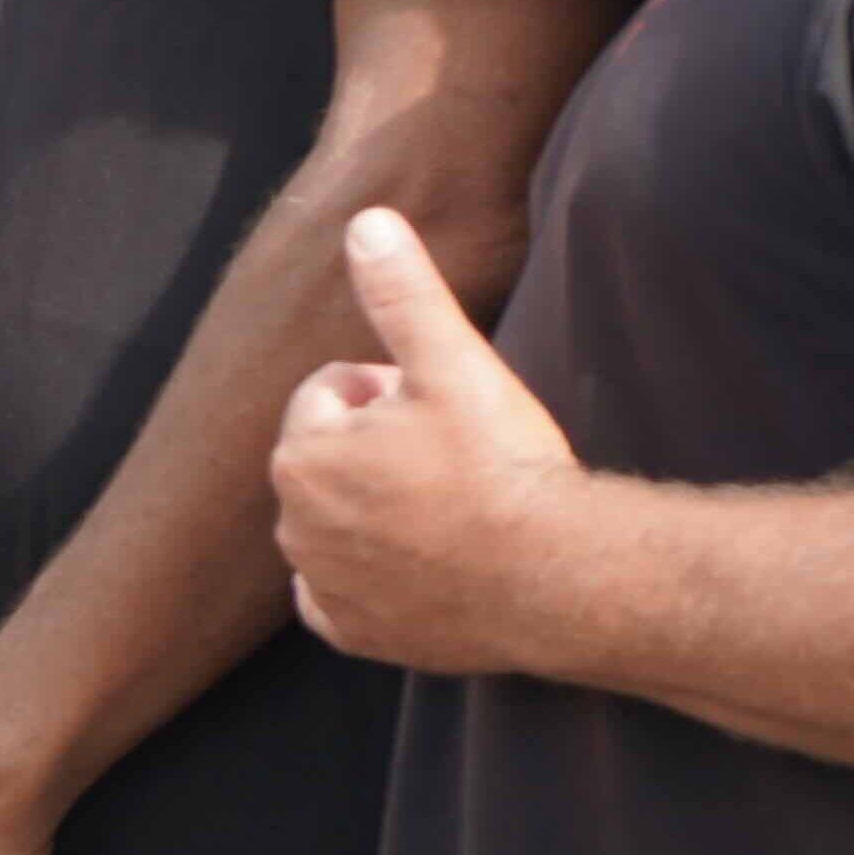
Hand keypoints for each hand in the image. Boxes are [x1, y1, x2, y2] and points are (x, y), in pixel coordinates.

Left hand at [271, 207, 583, 675]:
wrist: (558, 576)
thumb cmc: (504, 464)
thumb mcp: (451, 360)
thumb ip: (401, 290)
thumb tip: (366, 220)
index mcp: (303, 454)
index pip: (333, 393)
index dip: (393, 391)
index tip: (445, 413)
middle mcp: (295, 526)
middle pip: (334, 457)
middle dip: (382, 449)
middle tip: (457, 460)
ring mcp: (326, 586)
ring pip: (341, 521)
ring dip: (380, 508)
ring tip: (455, 510)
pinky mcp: (357, 635)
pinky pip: (344, 596)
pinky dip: (374, 580)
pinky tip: (428, 566)